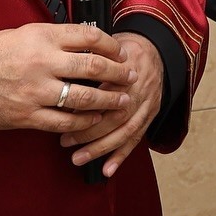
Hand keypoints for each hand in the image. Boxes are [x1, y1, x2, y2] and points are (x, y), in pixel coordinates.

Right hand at [0, 23, 133, 133]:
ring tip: (121, 100)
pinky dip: (84, 122)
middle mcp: (41, 62)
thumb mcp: (18, 35)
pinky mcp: (27, 116)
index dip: (111, 45)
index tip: (120, 52)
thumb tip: (83, 41)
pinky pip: (65, 122)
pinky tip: (95, 119)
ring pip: (84, 97)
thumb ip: (50, 38)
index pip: (89, 37)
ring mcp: (35, 91)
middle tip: (131, 76)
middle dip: (118, 73)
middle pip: (94, 67)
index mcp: (40, 37)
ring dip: (108, 100)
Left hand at [61, 32, 163, 177]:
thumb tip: (60, 82)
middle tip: (65, 141)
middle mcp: (138, 88)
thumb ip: (88, 63)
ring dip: (102, 148)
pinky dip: (122, 155)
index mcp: (125, 69)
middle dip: (89, 132)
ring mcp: (147, 103)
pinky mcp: (151, 114)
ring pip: (126, 130)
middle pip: (115, 115)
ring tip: (79, 158)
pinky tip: (107, 169)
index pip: (105, 91)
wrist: (156, 47)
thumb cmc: (124, 48)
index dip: (84, 106)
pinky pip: (137, 137)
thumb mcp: (106, 47)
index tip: (62, 114)